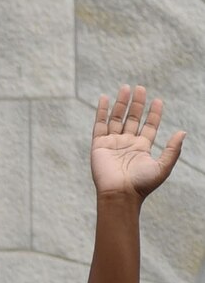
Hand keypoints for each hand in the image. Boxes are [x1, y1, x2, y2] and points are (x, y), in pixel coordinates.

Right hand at [89, 86, 182, 202]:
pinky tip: (104, 98)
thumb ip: (172, 150)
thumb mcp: (163, 167)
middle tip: (140, 88)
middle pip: (132, 118)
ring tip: (126, 88)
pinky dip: (101, 111)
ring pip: (117, 118)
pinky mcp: (99, 144)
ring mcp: (112, 142)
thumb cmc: (142, 184)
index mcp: (142, 148)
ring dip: (121, 103)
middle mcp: (127, 143)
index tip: (157, 100)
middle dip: (137, 104)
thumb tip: (183, 132)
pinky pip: (99, 124)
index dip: (153, 114)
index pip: (149, 126)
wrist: (120, 194)